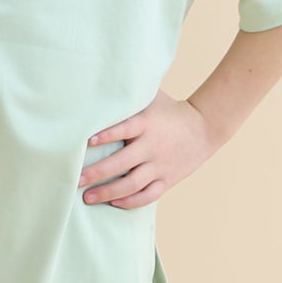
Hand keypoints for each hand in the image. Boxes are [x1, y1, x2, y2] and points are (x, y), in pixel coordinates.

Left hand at [77, 90, 217, 209]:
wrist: (205, 127)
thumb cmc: (170, 109)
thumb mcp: (152, 96)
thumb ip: (130, 93)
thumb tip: (102, 80)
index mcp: (147, 123)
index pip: (124, 129)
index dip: (106, 135)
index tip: (86, 142)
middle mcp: (153, 146)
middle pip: (122, 163)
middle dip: (97, 172)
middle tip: (75, 179)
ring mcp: (160, 165)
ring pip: (132, 184)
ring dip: (108, 192)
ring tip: (88, 197)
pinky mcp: (167, 179)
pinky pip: (148, 196)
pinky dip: (130, 202)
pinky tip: (114, 202)